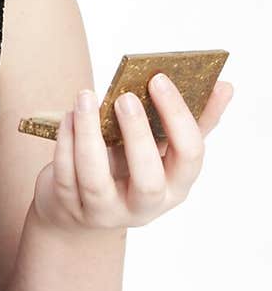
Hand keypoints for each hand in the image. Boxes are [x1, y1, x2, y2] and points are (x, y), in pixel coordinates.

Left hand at [30, 76, 234, 233]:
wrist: (83, 208)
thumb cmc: (130, 168)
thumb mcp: (163, 151)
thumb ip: (194, 121)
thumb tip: (225, 86)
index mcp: (176, 187)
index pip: (190, 155)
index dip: (177, 116)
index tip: (158, 79)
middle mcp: (145, 207)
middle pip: (147, 178)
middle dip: (137, 135)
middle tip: (125, 97)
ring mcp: (105, 211)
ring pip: (96, 179)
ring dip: (89, 134)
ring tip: (86, 98)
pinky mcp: (71, 207)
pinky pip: (65, 175)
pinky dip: (65, 142)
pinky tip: (69, 116)